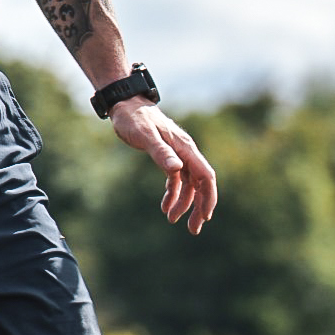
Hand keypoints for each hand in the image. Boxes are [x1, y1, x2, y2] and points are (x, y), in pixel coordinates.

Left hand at [108, 99, 216, 233]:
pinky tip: (165, 207)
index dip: (208, 197)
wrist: (125, 105)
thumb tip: (177, 169)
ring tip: (172, 220)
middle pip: (201, 184)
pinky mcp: (168, 158)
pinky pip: (176, 180)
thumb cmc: (134, 119)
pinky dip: (173, 195)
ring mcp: (178, 156)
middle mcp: (186, 153)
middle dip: (199, 207)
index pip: (205, 176)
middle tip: (193, 229)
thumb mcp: (145, 136)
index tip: (206, 217)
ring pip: (188, 185)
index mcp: (185, 148)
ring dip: (184, 204)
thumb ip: (161, 153)